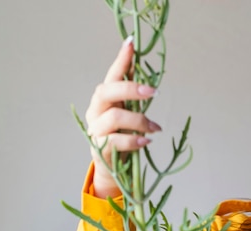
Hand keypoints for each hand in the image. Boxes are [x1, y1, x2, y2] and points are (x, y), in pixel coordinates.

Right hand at [85, 36, 161, 198]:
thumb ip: (134, 97)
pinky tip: (146, 141)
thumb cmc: (123, 135)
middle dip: (130, 89)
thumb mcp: (129, 113)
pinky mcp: (99, 148)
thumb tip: (146, 73)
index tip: (131, 43)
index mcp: (104, 99)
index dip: (121, 59)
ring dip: (140, 121)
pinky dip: (135, 140)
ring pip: (114, 117)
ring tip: (155, 128)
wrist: (112, 167)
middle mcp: (96, 110)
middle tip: (153, 92)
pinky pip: (117, 141)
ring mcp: (95, 129)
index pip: (112, 75)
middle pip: (107, 91)